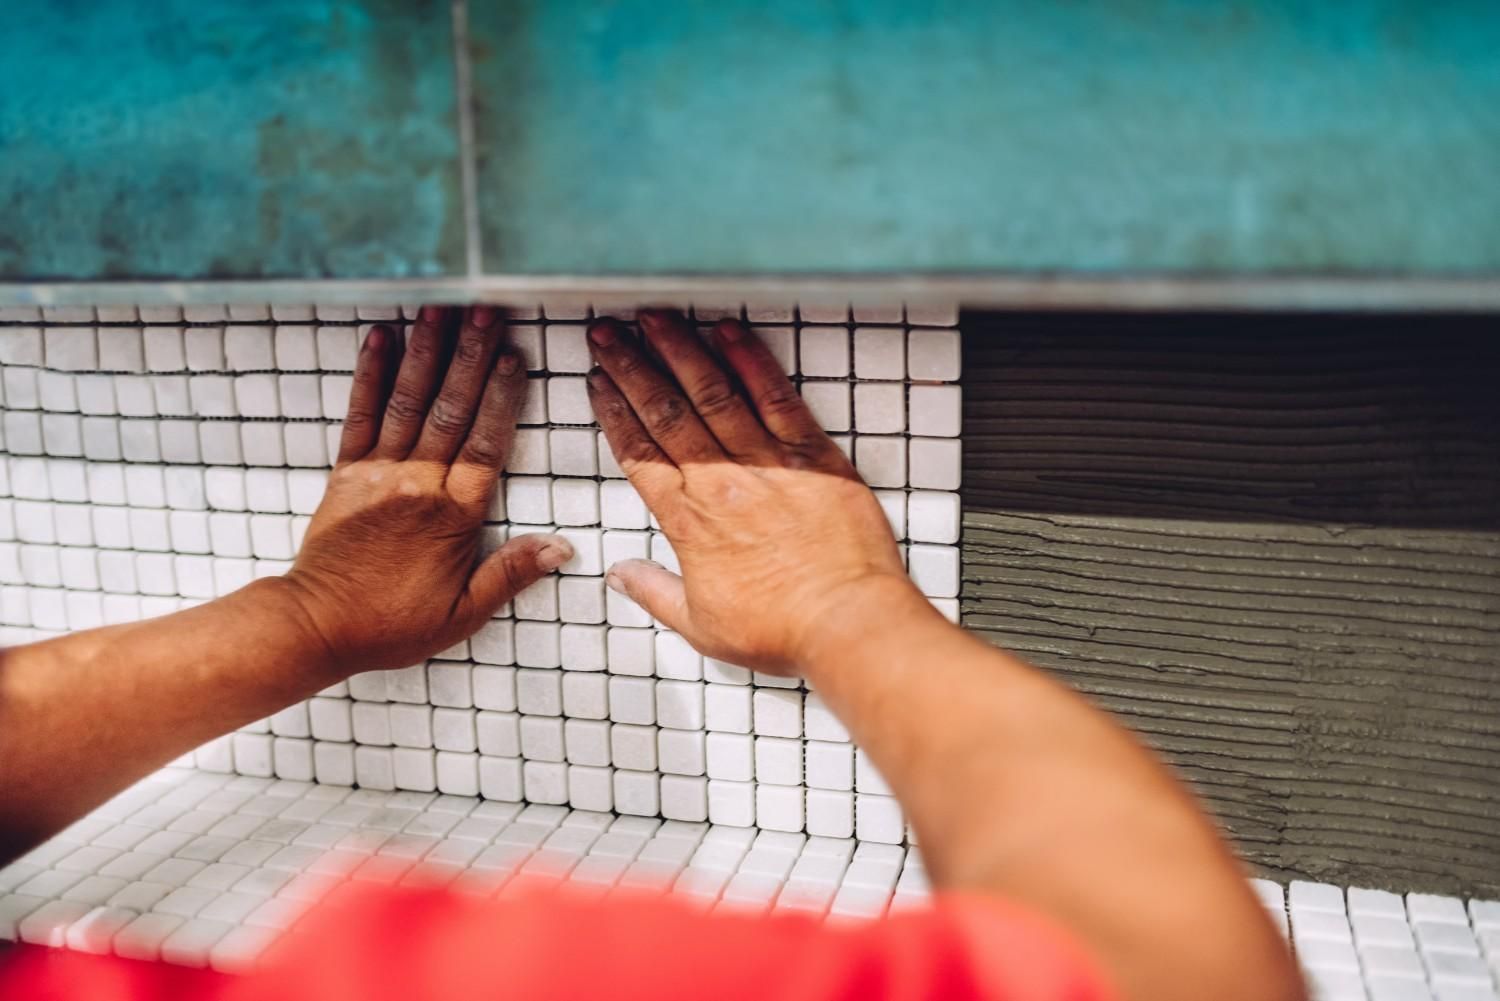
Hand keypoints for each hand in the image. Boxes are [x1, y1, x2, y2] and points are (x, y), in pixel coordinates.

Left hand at [281, 306, 571, 677]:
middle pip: (451, 410)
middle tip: (486, 309)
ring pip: (410, 401)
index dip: (500, 397)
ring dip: (428, 351)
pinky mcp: (346, 472)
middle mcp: (418, 483)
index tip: (514, 356)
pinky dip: (371, 373)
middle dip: (470, 356)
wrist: (316, 626)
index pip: (486, 445)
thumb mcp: (463, 614)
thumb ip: (511, 574)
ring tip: (442, 308)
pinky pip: (361, 413)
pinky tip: (381, 337)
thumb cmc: (393, 625)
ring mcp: (379, 473)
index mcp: (453, 516)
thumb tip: (562, 547)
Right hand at [586, 309, 920, 674]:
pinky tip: (727, 331)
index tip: (596, 381)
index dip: (613, 412)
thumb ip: (655, 592)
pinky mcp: (814, 455)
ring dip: (679, 350)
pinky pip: (777, 397)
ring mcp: (767, 463)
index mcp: (688, 521)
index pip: (638, 453)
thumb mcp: (701, 625)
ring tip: (652, 317)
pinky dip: (751, 361)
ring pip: (712, 393)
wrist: (847, 624)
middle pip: (665, 411)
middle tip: (606, 333)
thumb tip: (620, 575)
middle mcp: (720, 481)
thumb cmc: (781, 631)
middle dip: (631, 366)